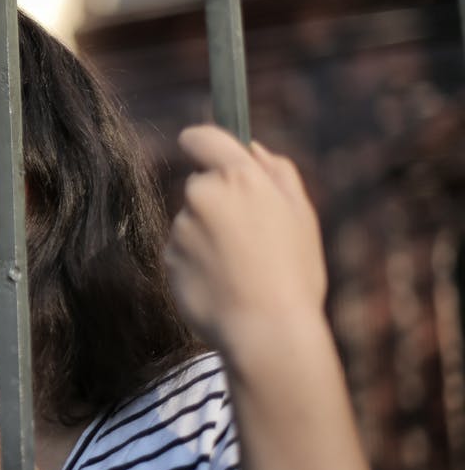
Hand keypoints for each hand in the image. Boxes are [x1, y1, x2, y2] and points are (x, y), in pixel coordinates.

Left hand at [164, 125, 326, 351]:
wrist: (266, 332)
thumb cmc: (293, 273)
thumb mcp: (301, 215)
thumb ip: (277, 172)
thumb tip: (251, 148)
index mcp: (238, 177)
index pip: (200, 137)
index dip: (202, 143)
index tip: (206, 152)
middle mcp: (202, 196)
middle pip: (199, 184)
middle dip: (218, 201)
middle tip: (251, 236)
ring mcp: (180, 228)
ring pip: (191, 221)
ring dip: (208, 235)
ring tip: (241, 267)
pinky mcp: (167, 259)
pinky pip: (182, 252)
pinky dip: (197, 262)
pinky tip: (222, 284)